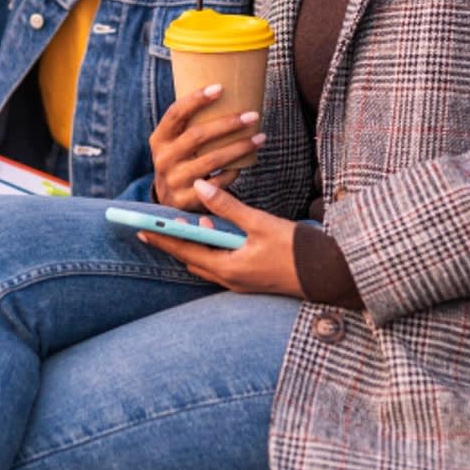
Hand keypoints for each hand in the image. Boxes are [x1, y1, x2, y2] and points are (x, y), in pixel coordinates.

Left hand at [135, 179, 300, 296]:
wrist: (330, 275)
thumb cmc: (297, 250)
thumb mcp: (260, 223)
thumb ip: (228, 206)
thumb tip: (201, 187)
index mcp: (228, 268)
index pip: (184, 251)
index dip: (161, 237)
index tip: (139, 228)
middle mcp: (230, 280)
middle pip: (191, 259)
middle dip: (174, 241)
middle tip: (155, 225)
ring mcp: (241, 282)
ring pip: (206, 262)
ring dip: (194, 244)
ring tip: (186, 224)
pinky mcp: (251, 279)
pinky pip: (221, 264)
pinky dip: (212, 248)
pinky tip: (215, 232)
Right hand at [147, 84, 265, 210]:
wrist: (168, 199)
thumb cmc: (180, 160)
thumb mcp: (174, 142)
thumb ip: (189, 124)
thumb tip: (225, 91)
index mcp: (159, 139)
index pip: (175, 113)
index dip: (196, 99)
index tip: (220, 88)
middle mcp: (163, 158)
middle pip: (197, 136)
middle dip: (228, 124)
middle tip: (252, 116)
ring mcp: (174, 180)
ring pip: (212, 160)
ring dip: (239, 147)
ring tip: (260, 137)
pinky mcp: (186, 199)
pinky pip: (217, 182)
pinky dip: (234, 171)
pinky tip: (247, 162)